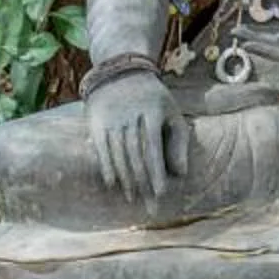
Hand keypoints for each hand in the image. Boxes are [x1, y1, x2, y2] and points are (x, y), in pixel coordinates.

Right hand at [88, 72, 190, 204]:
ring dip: (126, 180)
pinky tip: (114, 184)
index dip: (157, 172)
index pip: (154, 148)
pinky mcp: (97, 123)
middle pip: (136, 156)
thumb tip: (181, 174)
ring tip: (134, 199)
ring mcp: (111, 119)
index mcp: (152, 112)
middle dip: (144, 184)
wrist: (120, 71)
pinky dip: (108, 168)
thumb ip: (179, 142)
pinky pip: (102, 150)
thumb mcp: (172, 113)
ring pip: (119, 156)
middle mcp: (130, 116)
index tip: (161, 194)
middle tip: (150, 207)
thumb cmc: (153, 98)